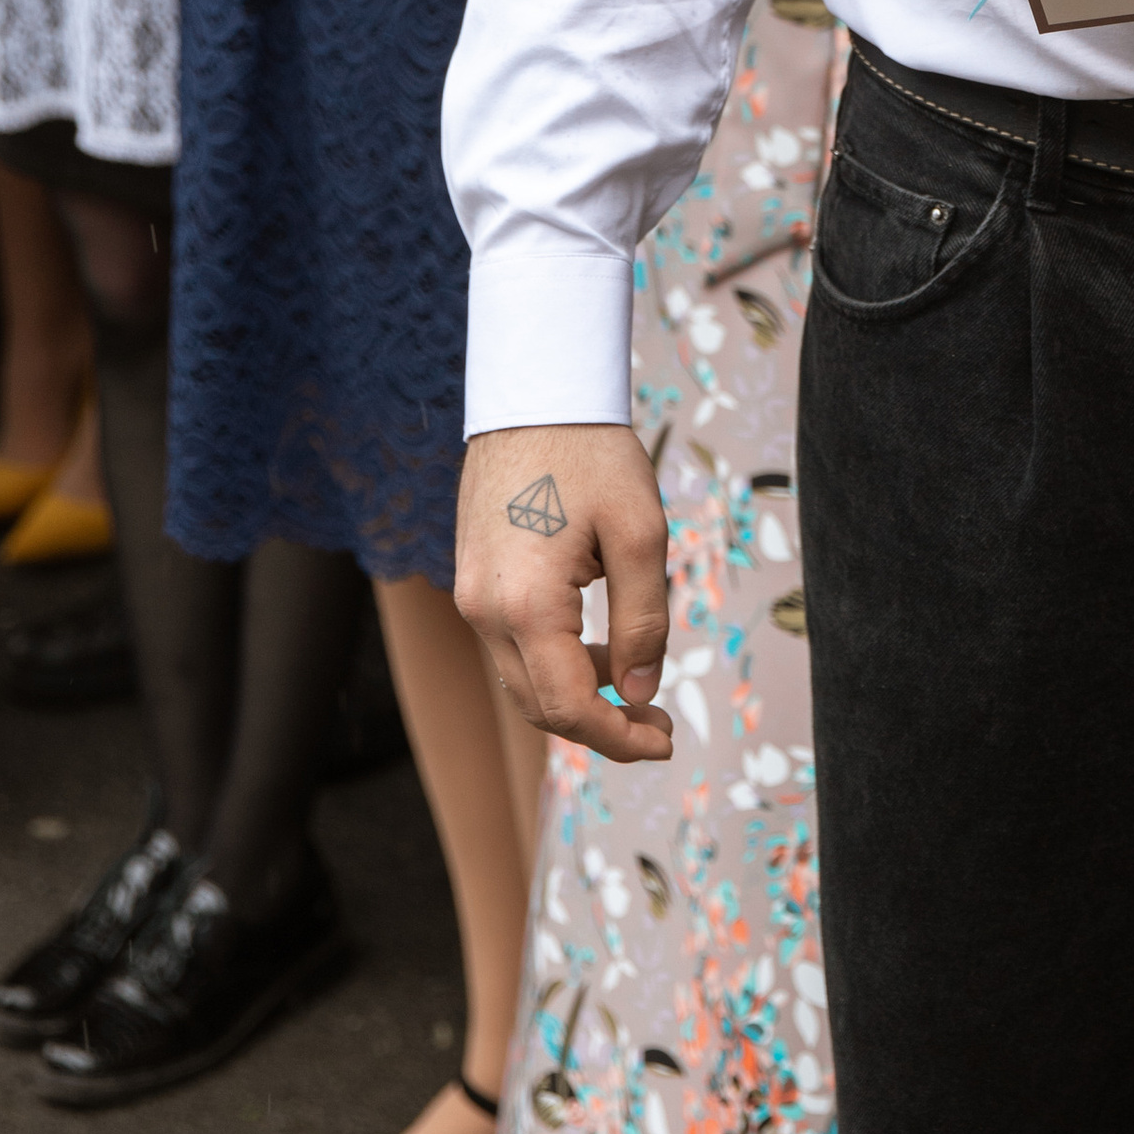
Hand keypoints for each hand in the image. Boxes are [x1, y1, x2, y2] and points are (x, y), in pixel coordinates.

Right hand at [456, 425, 675, 763]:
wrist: (534, 393)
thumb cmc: (592, 452)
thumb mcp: (640, 533)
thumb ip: (643, 620)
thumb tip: (640, 690)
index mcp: (524, 604)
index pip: (568, 707)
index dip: (617, 737)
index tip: (663, 741)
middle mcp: (483, 611)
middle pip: (540, 705)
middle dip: (601, 725)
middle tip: (658, 721)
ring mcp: (470, 596)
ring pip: (523, 679)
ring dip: (578, 695)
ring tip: (636, 685)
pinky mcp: (471, 579)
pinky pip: (513, 645)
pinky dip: (555, 662)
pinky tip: (599, 648)